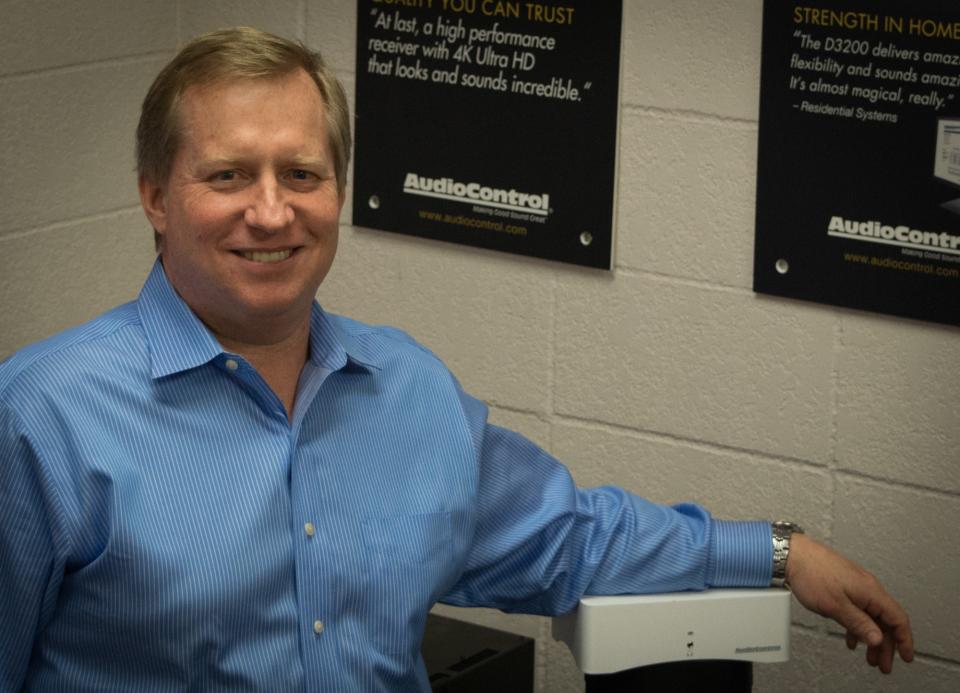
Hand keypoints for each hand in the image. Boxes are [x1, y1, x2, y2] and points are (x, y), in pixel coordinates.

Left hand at [784, 533, 913, 672]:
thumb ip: (858, 624)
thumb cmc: (811, 573)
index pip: (898, 619)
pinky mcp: (844, 586)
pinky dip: (857, 626)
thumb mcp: (835, 606)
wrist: (792, 554)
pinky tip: (852, 638)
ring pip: (871, 616)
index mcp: (871, 591)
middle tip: (883, 665)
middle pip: (885, 621)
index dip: (905, 640)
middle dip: (887, 646)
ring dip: (871, 638)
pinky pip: (858, 610)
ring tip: (869, 657)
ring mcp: (856, 586)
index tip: (906, 657)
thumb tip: (877, 639)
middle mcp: (867, 587)